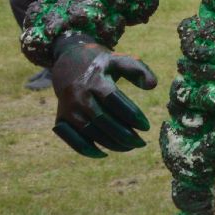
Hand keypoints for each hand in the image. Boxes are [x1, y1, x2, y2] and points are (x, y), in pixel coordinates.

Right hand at [48, 36, 158, 157]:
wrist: (69, 65)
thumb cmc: (102, 66)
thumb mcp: (120, 60)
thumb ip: (139, 70)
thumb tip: (153, 85)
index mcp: (95, 80)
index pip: (114, 101)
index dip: (131, 115)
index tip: (146, 126)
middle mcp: (79, 96)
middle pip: (102, 119)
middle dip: (123, 134)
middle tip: (141, 142)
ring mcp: (68, 109)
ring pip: (89, 131)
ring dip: (110, 143)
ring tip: (130, 147)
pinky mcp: (61, 120)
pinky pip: (72, 139)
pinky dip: (86, 150)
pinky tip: (104, 154)